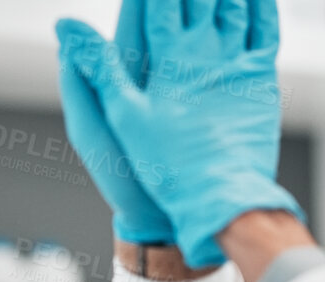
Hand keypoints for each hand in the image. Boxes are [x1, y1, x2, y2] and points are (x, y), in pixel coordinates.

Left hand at [56, 0, 305, 267]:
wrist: (169, 218)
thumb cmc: (124, 180)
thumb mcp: (94, 131)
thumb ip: (81, 81)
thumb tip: (64, 32)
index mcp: (132, 74)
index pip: (142, 16)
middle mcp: (168, 71)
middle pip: (183, 13)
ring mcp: (203, 81)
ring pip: (215, 27)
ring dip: (226, 2)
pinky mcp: (231, 94)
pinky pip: (243, 52)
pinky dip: (253, 25)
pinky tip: (260, 4)